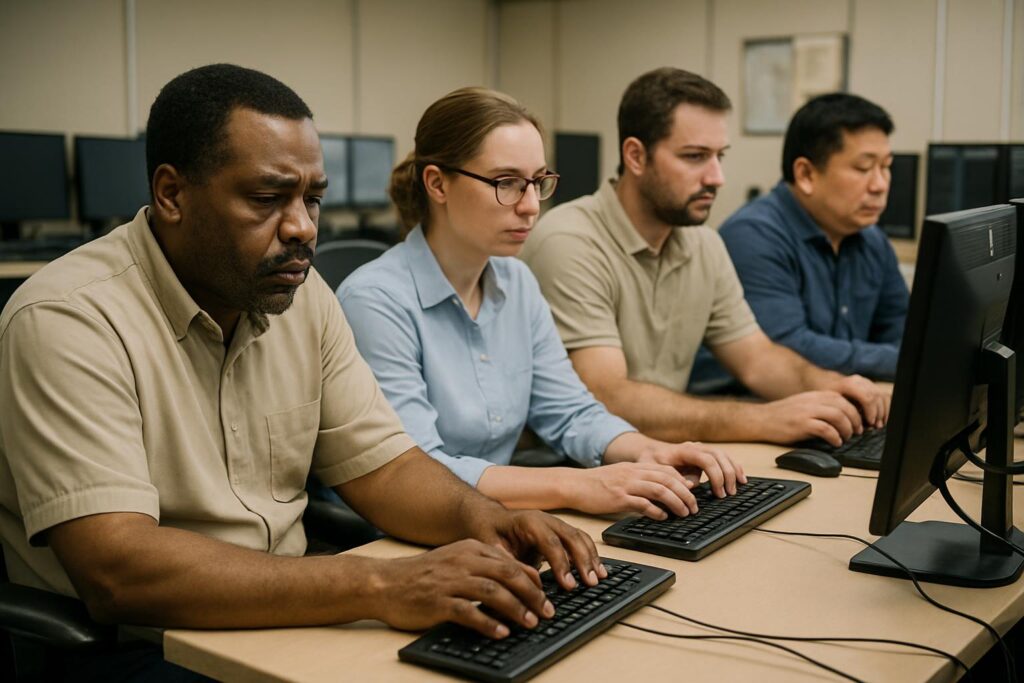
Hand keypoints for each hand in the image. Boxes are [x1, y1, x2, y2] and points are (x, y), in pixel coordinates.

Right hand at [371, 539, 553, 637]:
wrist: (385, 583)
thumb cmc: (422, 574)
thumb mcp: (455, 559)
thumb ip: (483, 564)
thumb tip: (519, 578)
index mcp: (470, 549)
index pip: (510, 561)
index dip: (532, 579)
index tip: (547, 594)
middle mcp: (462, 561)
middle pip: (507, 574)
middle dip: (532, 593)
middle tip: (547, 611)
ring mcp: (450, 581)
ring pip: (492, 591)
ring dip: (515, 608)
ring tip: (530, 622)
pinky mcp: (437, 602)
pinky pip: (468, 612)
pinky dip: (488, 623)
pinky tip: (501, 632)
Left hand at [468, 508, 606, 592]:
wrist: (489, 518)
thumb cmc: (489, 531)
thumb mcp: (489, 546)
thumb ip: (505, 560)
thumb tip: (521, 579)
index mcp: (528, 522)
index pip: (550, 542)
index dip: (561, 563)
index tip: (568, 584)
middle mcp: (545, 520)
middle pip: (570, 537)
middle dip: (583, 560)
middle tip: (591, 583)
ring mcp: (555, 524)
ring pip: (579, 537)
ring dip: (591, 557)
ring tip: (599, 578)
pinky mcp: (559, 532)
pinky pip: (580, 540)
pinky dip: (590, 554)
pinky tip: (597, 569)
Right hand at [565, 462, 700, 519]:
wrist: (574, 485)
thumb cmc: (596, 484)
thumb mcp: (620, 476)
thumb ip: (638, 479)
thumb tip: (657, 492)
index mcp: (635, 467)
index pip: (667, 470)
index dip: (683, 481)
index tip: (691, 492)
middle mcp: (633, 473)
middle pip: (668, 479)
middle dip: (685, 493)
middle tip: (693, 507)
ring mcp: (626, 485)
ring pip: (660, 490)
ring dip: (676, 502)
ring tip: (684, 513)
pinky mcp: (619, 498)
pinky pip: (643, 504)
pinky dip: (656, 511)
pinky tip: (662, 517)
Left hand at [635, 441, 745, 497]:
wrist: (650, 452)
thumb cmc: (651, 462)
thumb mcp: (655, 471)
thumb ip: (671, 477)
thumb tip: (691, 485)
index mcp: (684, 450)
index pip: (706, 460)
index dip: (715, 476)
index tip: (718, 492)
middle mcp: (695, 446)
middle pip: (719, 456)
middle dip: (727, 475)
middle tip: (729, 493)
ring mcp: (702, 449)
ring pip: (724, 455)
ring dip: (733, 470)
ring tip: (739, 486)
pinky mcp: (705, 454)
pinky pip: (723, 458)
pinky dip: (733, 466)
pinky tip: (740, 477)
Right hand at [758, 390, 864, 446]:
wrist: (761, 419)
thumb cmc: (782, 416)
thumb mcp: (804, 405)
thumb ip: (821, 407)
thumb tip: (843, 417)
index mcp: (816, 395)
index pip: (843, 399)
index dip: (855, 411)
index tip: (858, 423)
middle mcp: (813, 401)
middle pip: (844, 406)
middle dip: (855, 421)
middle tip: (857, 432)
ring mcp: (807, 412)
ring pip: (838, 416)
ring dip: (847, 429)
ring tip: (846, 438)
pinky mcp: (801, 424)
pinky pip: (825, 429)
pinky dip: (835, 437)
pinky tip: (835, 443)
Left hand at [827, 374, 889, 428]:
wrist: (826, 385)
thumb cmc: (827, 399)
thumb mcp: (831, 405)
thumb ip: (844, 414)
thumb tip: (859, 428)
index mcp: (849, 384)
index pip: (867, 398)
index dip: (871, 412)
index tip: (870, 423)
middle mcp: (859, 380)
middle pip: (876, 397)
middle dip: (878, 413)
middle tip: (875, 426)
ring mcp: (866, 381)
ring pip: (882, 395)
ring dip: (883, 411)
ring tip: (878, 424)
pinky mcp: (871, 385)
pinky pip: (883, 395)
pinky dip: (885, 407)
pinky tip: (881, 418)